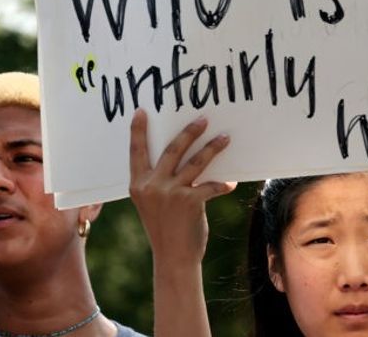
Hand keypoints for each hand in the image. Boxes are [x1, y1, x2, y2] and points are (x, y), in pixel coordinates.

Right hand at [129, 109, 235, 266]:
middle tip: (203, 119)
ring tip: (225, 137)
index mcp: (138, 185)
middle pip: (172, 150)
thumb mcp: (152, 204)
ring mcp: (170, 192)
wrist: (173, 257)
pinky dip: (222, 184)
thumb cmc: (164, 229)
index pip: (136, 152)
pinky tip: (231, 183)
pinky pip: (211, 185)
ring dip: (212, 148)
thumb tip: (181, 160)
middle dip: (189, 132)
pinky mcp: (190, 201)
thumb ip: (158, 183)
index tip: (142, 111)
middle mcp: (152, 186)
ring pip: (195, 162)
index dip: (138, 131)